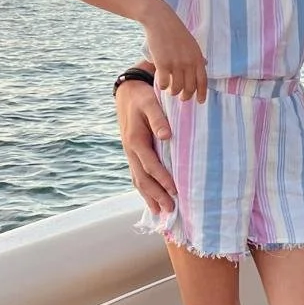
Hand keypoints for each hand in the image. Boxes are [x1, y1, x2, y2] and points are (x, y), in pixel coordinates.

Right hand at [116, 78, 176, 213]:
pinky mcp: (134, 154)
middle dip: (156, 195)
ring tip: (162, 212)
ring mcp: (131, 154)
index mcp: (135, 141)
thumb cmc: (143, 97)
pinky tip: (152, 199)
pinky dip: (145, 190)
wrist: (128, 92)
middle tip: (171, 210)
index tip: (175, 191)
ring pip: (139, 180)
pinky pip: (138, 176)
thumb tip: (166, 136)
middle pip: (143, 179)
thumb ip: (158, 119)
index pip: (150, 165)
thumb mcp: (151, 103)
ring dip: (150, 197)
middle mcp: (131, 151)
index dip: (162, 179)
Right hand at [143, 4, 207, 102]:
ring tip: (170, 90)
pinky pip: (164, 83)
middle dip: (186, 96)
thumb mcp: (192, 44)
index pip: (203, 81)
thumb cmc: (175, 32)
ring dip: (173, 92)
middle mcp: (188, 63)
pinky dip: (162, 86)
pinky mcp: (162, 64)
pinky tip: (161, 83)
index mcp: (198, 58)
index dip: (202, 94)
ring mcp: (176, 64)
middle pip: (190, 88)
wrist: (160, 20)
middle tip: (182, 98)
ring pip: (176, 88)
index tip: (200, 102)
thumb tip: (204, 65)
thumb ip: (197, 57)